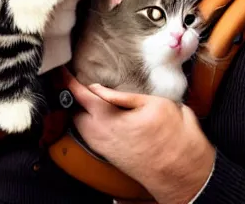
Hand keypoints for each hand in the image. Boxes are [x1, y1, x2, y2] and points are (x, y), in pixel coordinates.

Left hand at [66, 72, 215, 203]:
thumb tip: (96, 88)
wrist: (183, 172)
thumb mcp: (154, 104)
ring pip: (81, 125)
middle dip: (72, 96)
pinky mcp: (109, 155)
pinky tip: (100, 114)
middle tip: (74, 80)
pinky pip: (90, 135)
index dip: (68, 82)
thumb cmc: (174, 136)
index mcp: (110, 119)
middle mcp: (101, 136)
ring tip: (87, 95)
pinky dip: (89, 122)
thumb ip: (121, 96)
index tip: (61, 71)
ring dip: (81, 110)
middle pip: (74, 113)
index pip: (81, 96)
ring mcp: (104, 148)